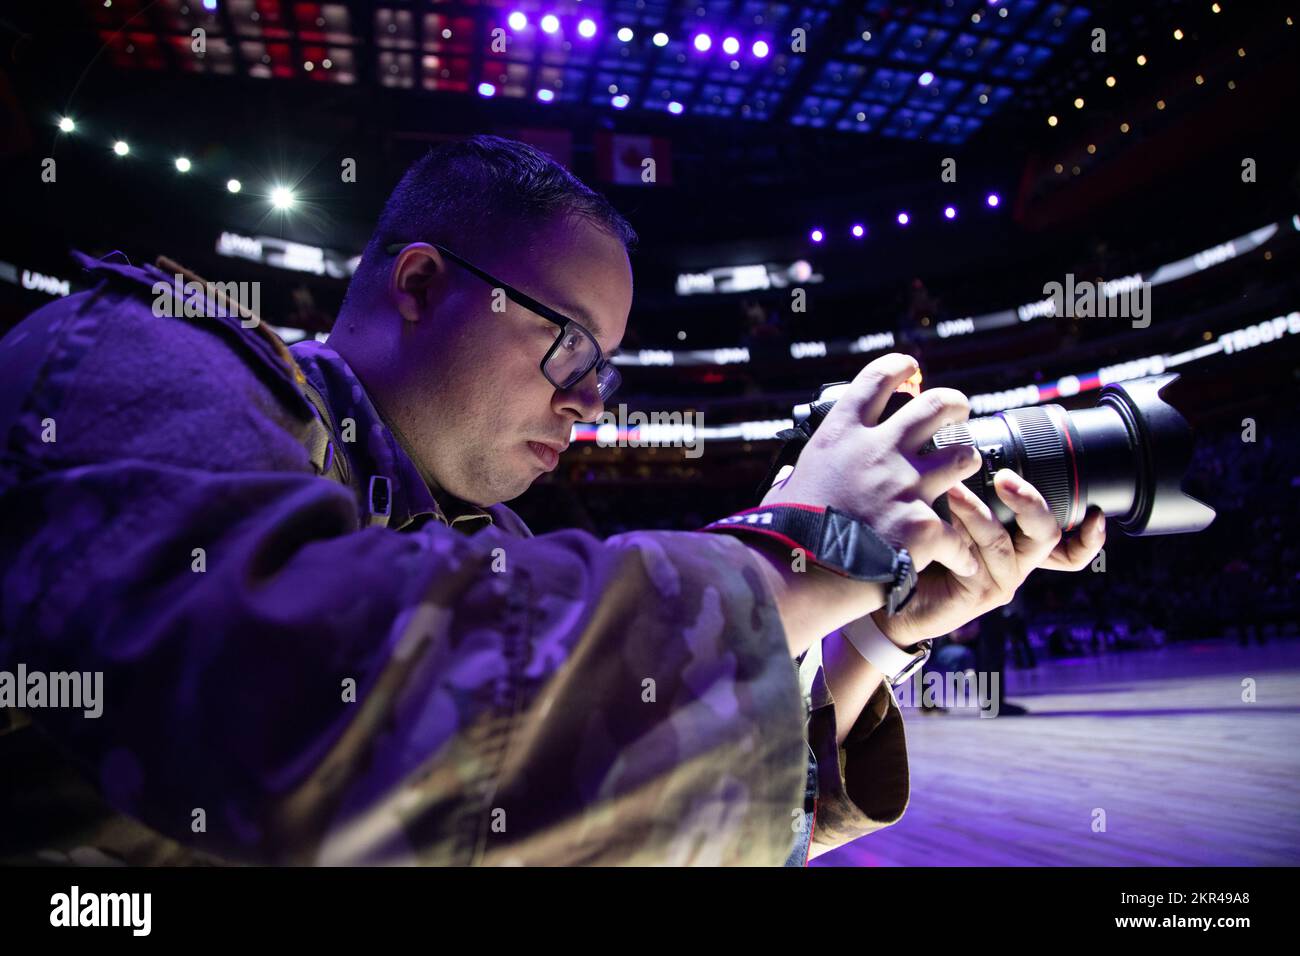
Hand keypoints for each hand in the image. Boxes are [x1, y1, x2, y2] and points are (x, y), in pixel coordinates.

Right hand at [762, 352, 982, 576]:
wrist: (798, 571)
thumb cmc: (785, 532)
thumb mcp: (784, 489)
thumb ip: (795, 477)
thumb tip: (789, 478)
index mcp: (840, 436)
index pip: (876, 380)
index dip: (898, 368)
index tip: (910, 367)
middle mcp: (878, 451)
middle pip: (935, 405)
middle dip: (954, 403)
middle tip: (958, 410)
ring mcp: (905, 485)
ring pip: (963, 455)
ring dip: (967, 460)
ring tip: (967, 468)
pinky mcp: (922, 524)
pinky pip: (957, 533)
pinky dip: (959, 549)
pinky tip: (959, 558)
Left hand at [873, 468, 1106, 646]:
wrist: (893, 594)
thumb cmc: (924, 547)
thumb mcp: (950, 514)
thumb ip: (968, 489)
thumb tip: (964, 442)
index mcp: (1018, 543)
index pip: (1067, 545)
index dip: (1089, 536)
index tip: (1098, 512)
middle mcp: (1016, 562)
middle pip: (1047, 535)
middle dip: (1031, 502)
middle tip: (1005, 478)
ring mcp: (999, 580)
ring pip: (1001, 542)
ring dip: (976, 512)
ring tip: (951, 489)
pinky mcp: (976, 593)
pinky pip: (973, 559)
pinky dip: (956, 534)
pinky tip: (938, 520)